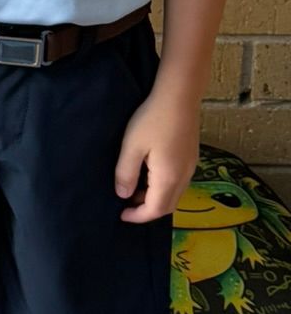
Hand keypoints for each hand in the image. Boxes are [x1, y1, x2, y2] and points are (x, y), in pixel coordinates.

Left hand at [116, 86, 198, 223]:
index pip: (155, 210)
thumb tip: (122, 195)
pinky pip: (177, 182)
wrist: (179, 97)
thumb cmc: (152, 120)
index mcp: (169, 178)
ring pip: (174, 194)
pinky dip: (162, 186)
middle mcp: (184, 177)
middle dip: (146, 209)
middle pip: (167, 206)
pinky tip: (149, 173)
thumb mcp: (132, 146)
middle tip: (126, 203)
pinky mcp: (191, 157)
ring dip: (154, 197)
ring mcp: (190, 167)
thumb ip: (126, 173)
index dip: (138, 216)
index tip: (121, 215)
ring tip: (134, 187)